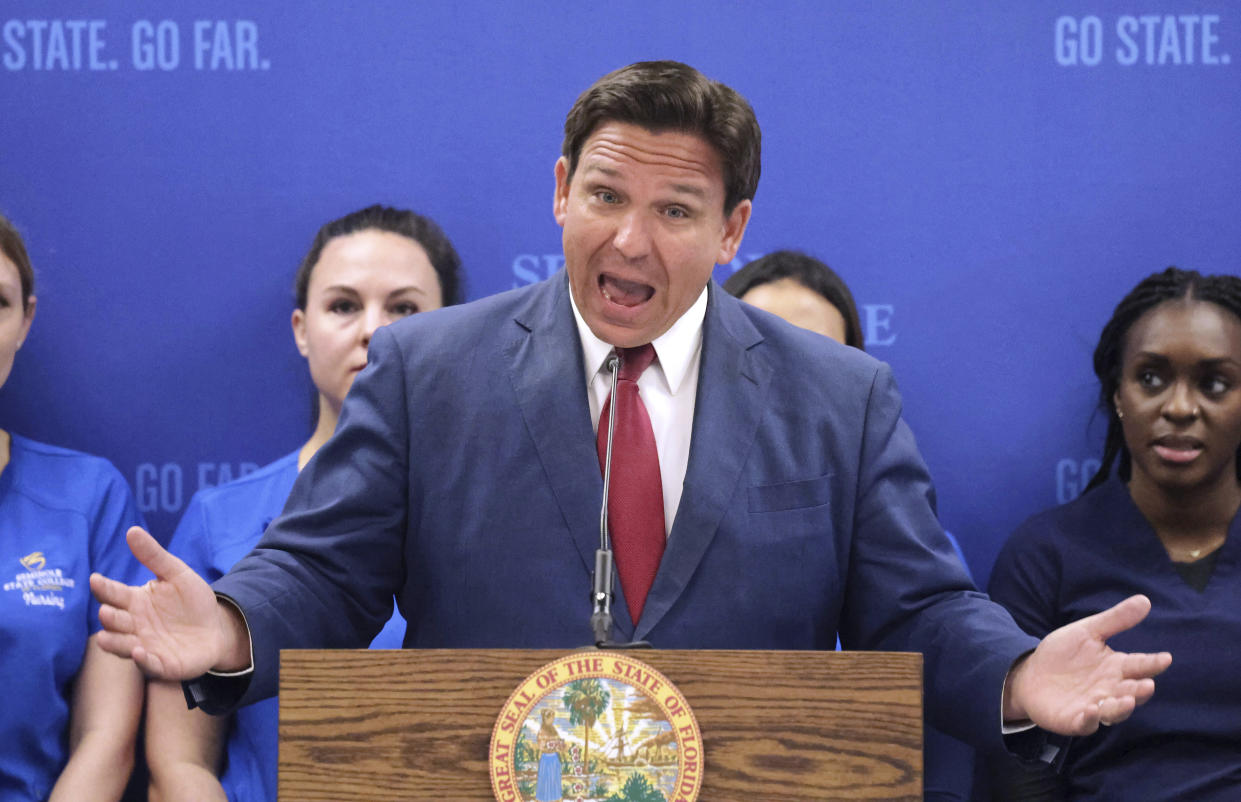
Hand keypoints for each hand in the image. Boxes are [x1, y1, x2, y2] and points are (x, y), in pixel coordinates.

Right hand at [89, 527, 250, 678]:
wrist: (217, 628)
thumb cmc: (192, 600)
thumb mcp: (177, 574)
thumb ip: (154, 556)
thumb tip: (132, 530)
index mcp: (136, 602)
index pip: (114, 593)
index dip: (104, 587)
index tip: (95, 579)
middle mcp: (135, 625)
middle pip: (115, 621)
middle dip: (108, 617)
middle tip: (106, 611)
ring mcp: (145, 646)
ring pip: (122, 645)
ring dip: (114, 642)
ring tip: (105, 637)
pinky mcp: (162, 664)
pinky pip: (149, 664)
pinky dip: (143, 660)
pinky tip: (139, 652)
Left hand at [1004, 594, 1171, 734]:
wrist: (1030, 674)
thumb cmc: (1063, 654)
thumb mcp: (1087, 632)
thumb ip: (1115, 620)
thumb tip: (1145, 600)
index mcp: (1116, 668)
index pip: (1139, 665)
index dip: (1152, 663)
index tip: (1165, 658)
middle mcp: (1110, 689)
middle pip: (1131, 692)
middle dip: (1140, 690)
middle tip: (1148, 684)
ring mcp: (1094, 706)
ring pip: (1114, 711)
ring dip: (1121, 707)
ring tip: (1127, 700)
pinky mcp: (1075, 720)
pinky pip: (1086, 723)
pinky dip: (1091, 719)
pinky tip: (1092, 709)